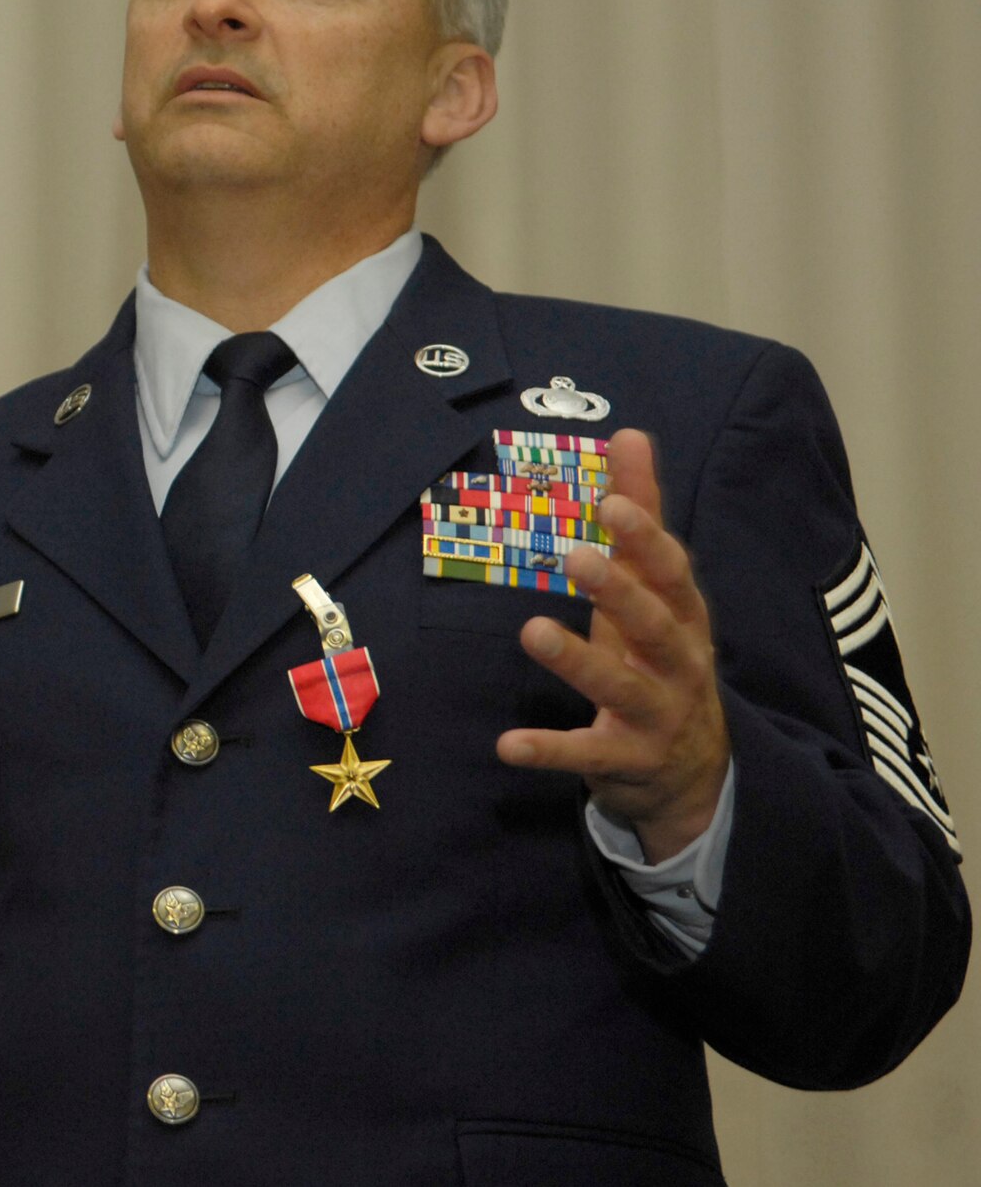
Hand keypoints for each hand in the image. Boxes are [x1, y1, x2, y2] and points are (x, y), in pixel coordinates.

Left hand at [497, 429, 730, 862]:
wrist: (697, 770)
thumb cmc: (661, 657)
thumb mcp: (655, 592)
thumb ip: (641, 516)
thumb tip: (629, 433)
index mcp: (683, 617)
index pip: (672, 573)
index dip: (646, 539)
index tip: (612, 502)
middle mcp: (679, 664)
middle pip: (656, 626)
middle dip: (621, 592)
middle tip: (578, 556)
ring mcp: (656, 716)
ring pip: (620, 687)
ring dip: (577, 661)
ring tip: (533, 631)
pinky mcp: (625, 761)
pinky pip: (586, 755)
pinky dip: (549, 750)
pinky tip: (507, 744)